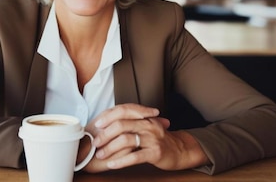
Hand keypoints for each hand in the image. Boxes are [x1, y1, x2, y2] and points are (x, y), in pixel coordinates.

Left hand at [80, 103, 208, 171]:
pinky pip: (134, 156)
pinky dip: (121, 161)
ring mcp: (152, 138)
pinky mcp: (155, 152)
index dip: (108, 117)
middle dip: (105, 135)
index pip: (123, 110)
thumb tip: (108, 119)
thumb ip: (131, 122)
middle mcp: (148, 125)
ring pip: (126, 140)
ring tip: (100, 155)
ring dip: (110, 148)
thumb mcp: (145, 126)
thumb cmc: (158, 139)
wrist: (180, 150)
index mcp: (144, 117)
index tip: (97, 125)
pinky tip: (112, 164)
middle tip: (95, 142)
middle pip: (121, 124)